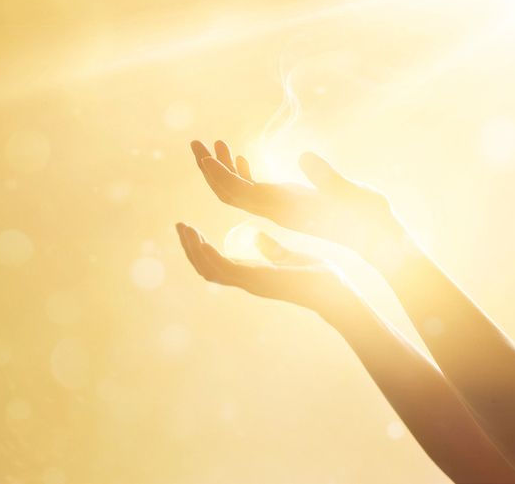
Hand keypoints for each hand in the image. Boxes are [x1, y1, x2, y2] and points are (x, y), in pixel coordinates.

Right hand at [175, 222, 359, 323]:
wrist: (334, 290)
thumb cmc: (316, 275)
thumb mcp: (288, 256)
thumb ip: (270, 248)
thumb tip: (258, 237)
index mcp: (252, 273)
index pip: (216, 262)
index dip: (199, 247)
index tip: (191, 228)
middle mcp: (246, 280)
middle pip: (205, 266)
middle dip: (190, 247)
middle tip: (179, 225)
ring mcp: (250, 283)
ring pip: (209, 268)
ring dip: (193, 249)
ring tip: (184, 228)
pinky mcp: (257, 281)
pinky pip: (224, 269)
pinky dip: (209, 255)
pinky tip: (200, 239)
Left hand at [189, 140, 404, 256]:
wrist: (379, 242)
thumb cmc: (369, 219)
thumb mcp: (350, 195)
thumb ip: (328, 178)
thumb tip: (305, 157)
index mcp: (285, 208)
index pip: (240, 194)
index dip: (219, 175)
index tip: (202, 158)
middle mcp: (277, 210)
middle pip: (230, 192)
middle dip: (210, 169)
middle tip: (194, 143)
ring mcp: (281, 209)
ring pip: (240, 192)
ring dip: (224, 169)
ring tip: (212, 143)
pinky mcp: (289, 207)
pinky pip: (256, 193)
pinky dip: (244, 175)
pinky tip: (241, 159)